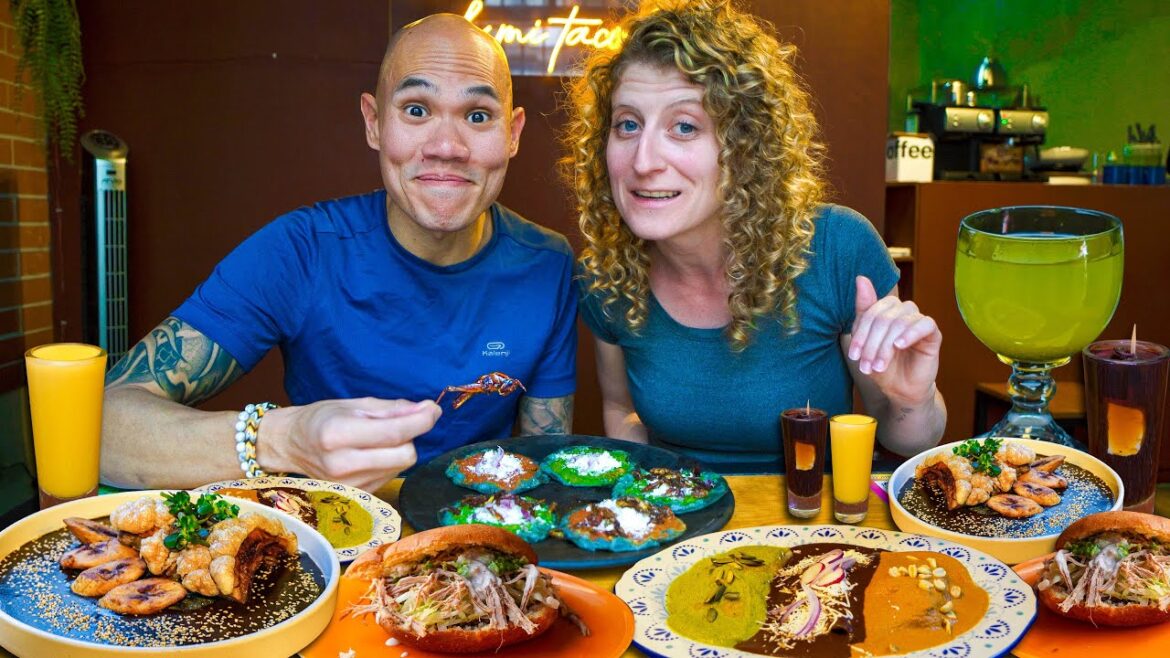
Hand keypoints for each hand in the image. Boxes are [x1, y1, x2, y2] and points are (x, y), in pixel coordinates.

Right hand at [267, 398, 440, 490]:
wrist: (290, 446)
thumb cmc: (321, 419)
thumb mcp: (353, 405)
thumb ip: (392, 409)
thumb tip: (428, 409)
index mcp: (338, 435)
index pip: (395, 432)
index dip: (421, 420)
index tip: (433, 409)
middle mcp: (342, 464)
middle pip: (405, 455)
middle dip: (409, 437)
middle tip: (395, 424)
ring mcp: (348, 485)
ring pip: (401, 466)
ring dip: (399, 450)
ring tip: (374, 440)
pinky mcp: (355, 496)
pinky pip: (391, 477)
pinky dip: (389, 463)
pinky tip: (371, 455)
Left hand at [847, 276, 940, 404]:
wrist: (900, 389)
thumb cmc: (883, 364)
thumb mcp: (866, 341)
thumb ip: (864, 311)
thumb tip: (861, 278)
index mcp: (886, 310)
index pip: (871, 312)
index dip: (861, 333)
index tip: (854, 356)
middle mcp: (903, 311)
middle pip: (883, 317)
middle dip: (871, 343)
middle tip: (866, 365)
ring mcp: (918, 321)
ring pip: (900, 322)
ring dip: (885, 346)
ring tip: (879, 365)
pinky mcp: (933, 333)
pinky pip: (925, 324)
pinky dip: (910, 334)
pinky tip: (900, 346)